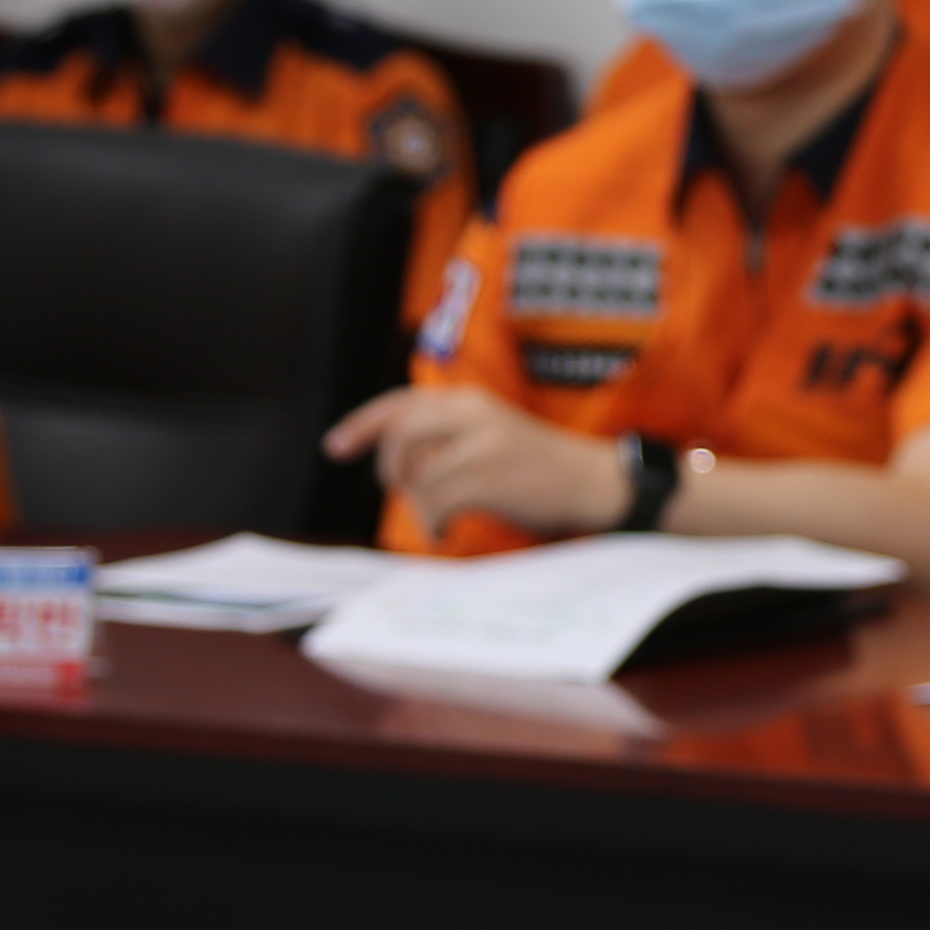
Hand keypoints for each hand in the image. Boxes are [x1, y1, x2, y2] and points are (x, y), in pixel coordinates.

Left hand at [323, 385, 631, 538]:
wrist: (594, 480)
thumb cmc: (540, 467)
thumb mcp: (491, 434)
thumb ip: (448, 436)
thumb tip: (395, 461)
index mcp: (469, 400)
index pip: (400, 403)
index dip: (362, 425)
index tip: (335, 447)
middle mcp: (472, 412)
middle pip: (399, 434)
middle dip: (389, 467)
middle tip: (398, 490)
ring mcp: (481, 442)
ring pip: (417, 473)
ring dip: (417, 503)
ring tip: (438, 516)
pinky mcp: (489, 475)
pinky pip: (436, 500)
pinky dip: (432, 521)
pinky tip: (446, 530)